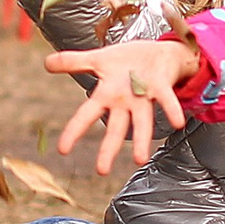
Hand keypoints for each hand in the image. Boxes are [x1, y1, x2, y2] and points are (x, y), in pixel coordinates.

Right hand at [48, 38, 199, 173]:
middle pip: (115, 128)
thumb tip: (46, 62)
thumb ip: (73, 62)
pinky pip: (166, 100)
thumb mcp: (97, 59)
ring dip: (140, 139)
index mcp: (107, 94)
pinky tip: (178, 123)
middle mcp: (125, 102)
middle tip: (101, 171)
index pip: (86, 115)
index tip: (62, 151)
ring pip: (142, 121)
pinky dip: (171, 110)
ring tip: (138, 159)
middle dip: (108, 148)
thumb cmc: (127, 60)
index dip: (74, 131)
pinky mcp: (161, 87)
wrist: (158, 52)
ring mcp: (144, 97)